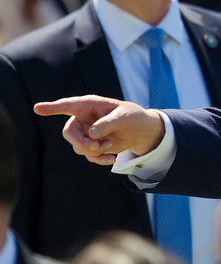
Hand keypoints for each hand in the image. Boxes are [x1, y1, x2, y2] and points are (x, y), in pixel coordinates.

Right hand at [33, 95, 164, 165]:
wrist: (140, 131)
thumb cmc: (132, 117)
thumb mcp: (124, 117)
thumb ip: (108, 123)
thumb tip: (92, 134)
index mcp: (90, 105)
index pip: (68, 105)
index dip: (53, 107)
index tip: (37, 108)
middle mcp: (83, 118)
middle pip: (69, 132)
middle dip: (80, 142)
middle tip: (96, 147)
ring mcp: (86, 132)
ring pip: (78, 146)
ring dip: (94, 150)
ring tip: (111, 146)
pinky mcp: (91, 144)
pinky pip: (87, 155)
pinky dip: (99, 158)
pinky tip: (111, 158)